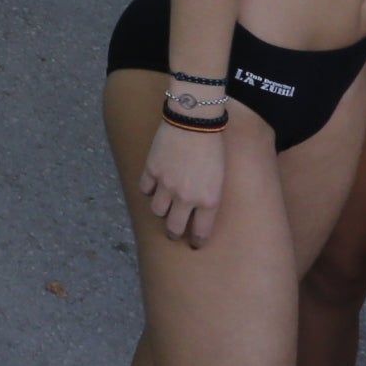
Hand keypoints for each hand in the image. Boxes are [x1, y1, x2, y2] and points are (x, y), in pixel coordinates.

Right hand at [138, 120, 224, 245]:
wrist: (195, 122)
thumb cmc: (214, 148)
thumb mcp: (219, 178)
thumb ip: (208, 197)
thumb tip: (198, 211)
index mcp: (208, 201)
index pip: (199, 232)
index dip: (196, 241)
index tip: (194, 244)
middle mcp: (186, 198)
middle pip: (173, 228)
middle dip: (173, 233)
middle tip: (173, 233)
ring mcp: (166, 185)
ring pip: (157, 211)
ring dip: (161, 210)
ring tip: (163, 206)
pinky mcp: (152, 170)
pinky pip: (145, 189)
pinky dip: (149, 190)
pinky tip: (154, 186)